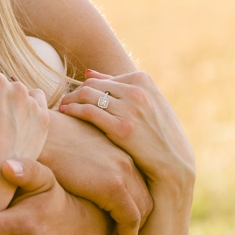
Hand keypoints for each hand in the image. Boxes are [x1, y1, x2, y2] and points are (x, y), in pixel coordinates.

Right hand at [20, 110, 149, 234]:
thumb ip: (89, 164)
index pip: (140, 183)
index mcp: (121, 149)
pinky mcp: (113, 185)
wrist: (36, 135)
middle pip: (146, 197)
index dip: (134, 206)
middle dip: (137, 221)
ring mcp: (123, 171)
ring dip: (131, 231)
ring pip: (142, 210)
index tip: (121, 223)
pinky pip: (130, 218)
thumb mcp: (77, 151)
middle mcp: (128, 159)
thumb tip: (86, 181)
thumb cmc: (48, 142)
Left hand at [58, 70, 196, 199]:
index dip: (86, 88)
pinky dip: (73, 110)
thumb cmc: (158, 134)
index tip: (76, 97)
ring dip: (70, 100)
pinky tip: (64, 114)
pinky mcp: (122, 128)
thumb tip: (88, 72)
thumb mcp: (148, 103)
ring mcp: (130, 109)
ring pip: (87, 95)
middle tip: (63, 102)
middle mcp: (137, 91)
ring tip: (62, 108)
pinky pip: (88, 112)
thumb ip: (120, 86)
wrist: (172, 162)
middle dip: (75, 93)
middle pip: (93, 85)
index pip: (103, 79)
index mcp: (143, 80)